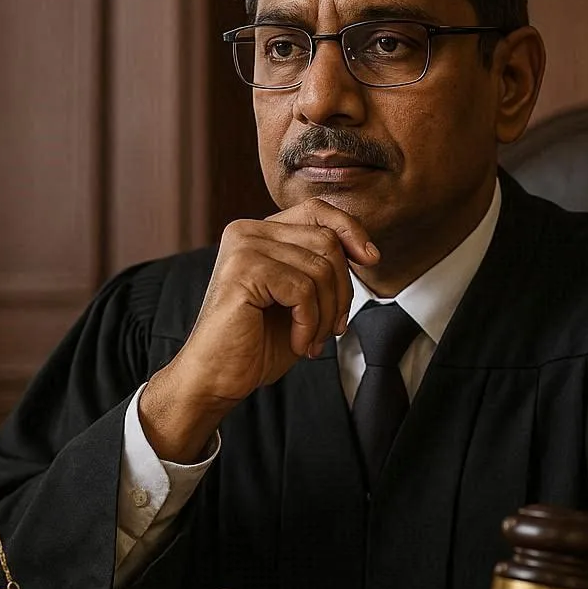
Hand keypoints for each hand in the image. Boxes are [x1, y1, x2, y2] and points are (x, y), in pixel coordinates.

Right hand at [139, 200, 379, 461]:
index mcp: (259, 232)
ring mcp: (243, 248)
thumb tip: (367, 251)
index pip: (317, 209)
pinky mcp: (243, 270)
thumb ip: (322, 268)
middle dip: (342, 291)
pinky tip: (299, 343)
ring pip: (320, 268)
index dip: (350, 230)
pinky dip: (310, 323)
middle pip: (326, 241)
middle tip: (333, 329)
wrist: (217, 378)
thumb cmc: (258, 344)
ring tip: (312, 340)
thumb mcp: (301, 299)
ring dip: (326, 314)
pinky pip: (303, 289)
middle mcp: (247, 231)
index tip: (370, 260)